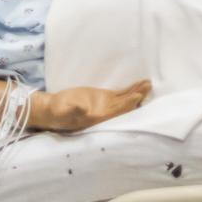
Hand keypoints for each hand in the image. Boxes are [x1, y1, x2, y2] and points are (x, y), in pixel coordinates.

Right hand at [33, 81, 151, 131]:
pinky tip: (139, 85)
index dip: (127, 105)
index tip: (138, 96)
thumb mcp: (63, 110)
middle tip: (148, 86)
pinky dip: (129, 90)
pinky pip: (120, 94)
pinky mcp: (104, 98)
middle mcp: (105, 114)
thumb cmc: (57, 111)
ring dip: (137, 92)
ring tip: (148, 83)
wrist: (52, 109)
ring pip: (125, 99)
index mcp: (97, 118)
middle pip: (125, 106)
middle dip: (137, 96)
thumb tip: (85, 108)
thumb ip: (74, 109)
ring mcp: (106, 106)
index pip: (116, 112)